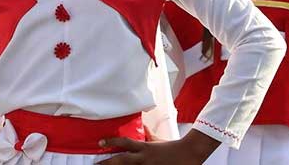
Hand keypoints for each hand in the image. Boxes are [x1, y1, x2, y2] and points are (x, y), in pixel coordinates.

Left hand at [99, 129, 219, 163]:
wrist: (189, 153)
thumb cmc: (173, 148)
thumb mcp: (159, 140)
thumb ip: (149, 135)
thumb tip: (143, 127)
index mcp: (144, 148)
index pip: (124, 142)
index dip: (111, 141)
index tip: (100, 143)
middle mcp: (144, 158)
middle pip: (121, 161)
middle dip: (107, 163)